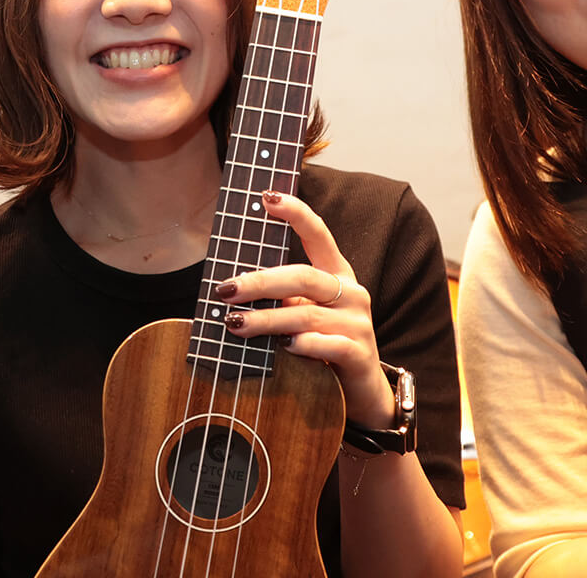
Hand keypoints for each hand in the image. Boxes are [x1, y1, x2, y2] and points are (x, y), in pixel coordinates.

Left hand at [214, 190, 396, 429]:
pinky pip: (328, 344)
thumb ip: (282, 295)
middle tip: (225, 289)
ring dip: (266, 319)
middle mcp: (351, 292)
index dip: (295, 213)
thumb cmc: (324, 342)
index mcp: (338, 273)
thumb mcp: (305, 312)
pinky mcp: (359, 353)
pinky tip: (284, 347)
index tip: (267, 197)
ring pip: (307, 314)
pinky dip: (304, 344)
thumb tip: (232, 286)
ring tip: (235, 324)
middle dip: (259, 282)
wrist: (361, 389)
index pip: (318, 234)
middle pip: (303, 276)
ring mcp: (358, 323)